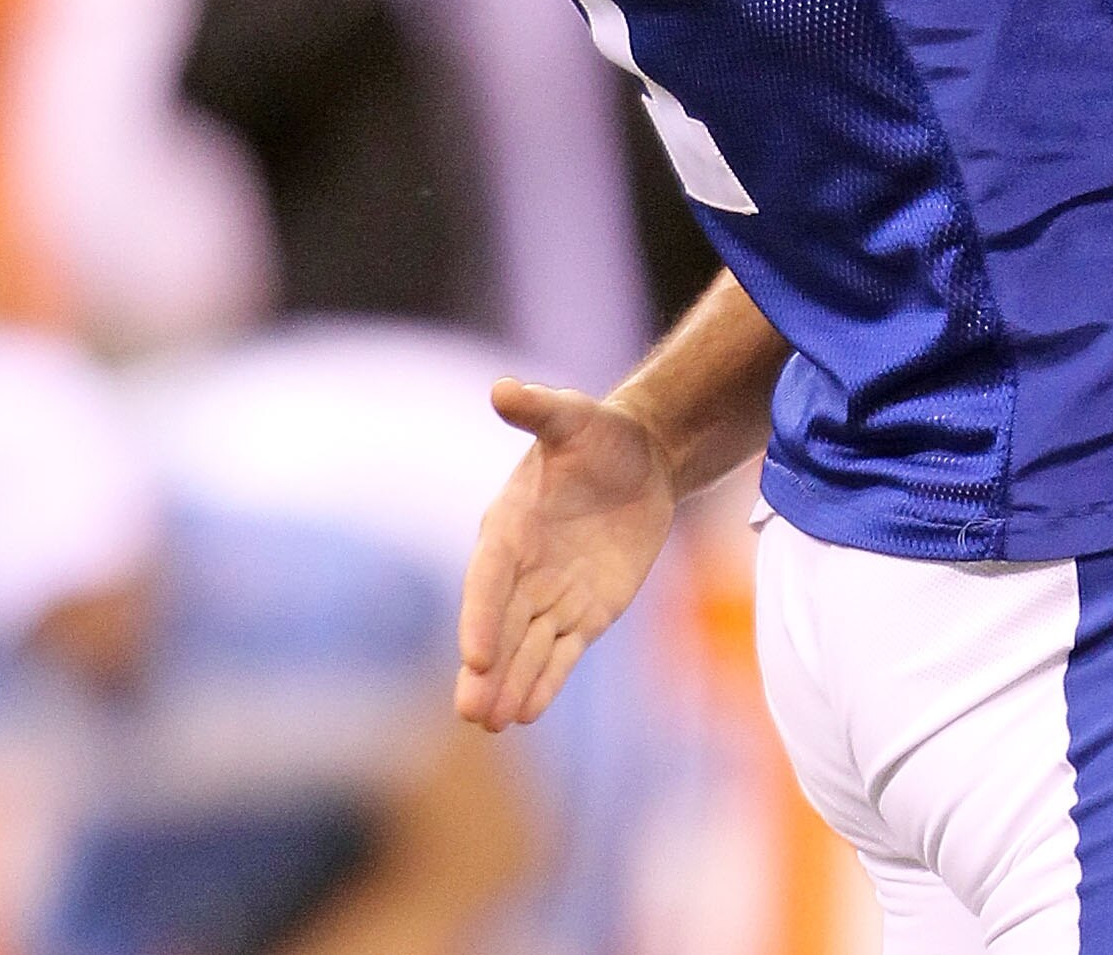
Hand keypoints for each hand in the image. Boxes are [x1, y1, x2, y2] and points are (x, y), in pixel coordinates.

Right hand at [455, 378, 676, 730]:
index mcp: (508, 527)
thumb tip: (504, 387)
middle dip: (486, 670)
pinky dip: (546, 681)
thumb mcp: (574, 416)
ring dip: (511, 685)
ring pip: (526, 648)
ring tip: (492, 723)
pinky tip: (528, 713)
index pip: (488, 581)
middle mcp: (523, 570)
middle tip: (471, 713)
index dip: (480, 618)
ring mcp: (551, 595)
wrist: (642, 457)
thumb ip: (540, 408)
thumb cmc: (599, 434)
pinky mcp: (586, 612)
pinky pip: (561, 652)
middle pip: (500, 627)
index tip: (476, 657)